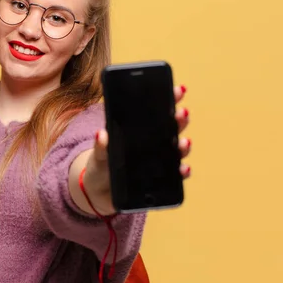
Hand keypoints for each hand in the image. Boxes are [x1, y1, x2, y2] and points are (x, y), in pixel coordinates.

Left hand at [83, 85, 191, 214]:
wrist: (100, 192)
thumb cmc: (102, 166)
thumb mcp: (99, 155)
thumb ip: (101, 146)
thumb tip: (101, 134)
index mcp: (139, 131)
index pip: (157, 111)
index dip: (169, 98)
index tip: (178, 90)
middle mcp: (154, 143)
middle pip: (172, 128)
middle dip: (179, 119)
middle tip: (181, 113)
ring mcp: (159, 161)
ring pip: (177, 150)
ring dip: (183, 146)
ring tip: (183, 142)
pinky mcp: (161, 180)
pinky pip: (176, 175)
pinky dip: (182, 172)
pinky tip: (184, 169)